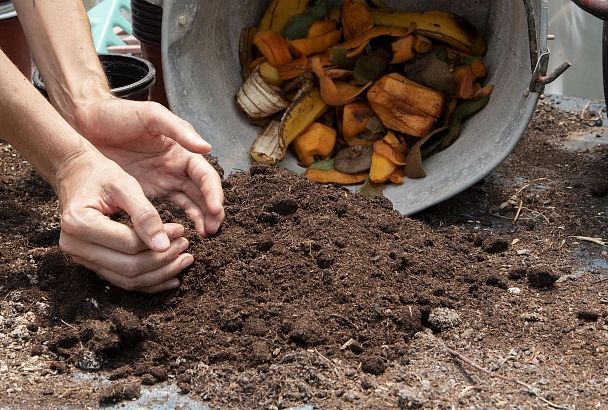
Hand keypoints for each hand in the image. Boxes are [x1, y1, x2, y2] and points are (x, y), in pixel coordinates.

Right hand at [55, 146, 192, 292]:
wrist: (76, 175)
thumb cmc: (100, 175)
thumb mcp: (124, 185)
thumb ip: (144, 214)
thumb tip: (164, 246)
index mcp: (79, 223)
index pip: (128, 244)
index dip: (160, 241)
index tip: (181, 230)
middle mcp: (74, 245)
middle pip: (128, 267)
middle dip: (163, 261)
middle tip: (186, 246)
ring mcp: (81, 258)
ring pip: (127, 279)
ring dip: (160, 274)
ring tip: (184, 260)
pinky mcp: (92, 263)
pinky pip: (123, 280)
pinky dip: (149, 282)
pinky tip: (171, 277)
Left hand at [74, 97, 223, 235]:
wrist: (86, 121)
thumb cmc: (119, 114)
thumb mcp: (151, 115)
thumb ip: (179, 130)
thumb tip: (207, 147)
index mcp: (182, 151)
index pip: (205, 175)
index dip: (213, 192)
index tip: (216, 209)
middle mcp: (177, 168)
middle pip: (202, 193)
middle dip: (211, 211)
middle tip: (213, 229)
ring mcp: (163, 181)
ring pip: (190, 204)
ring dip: (199, 219)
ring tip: (204, 235)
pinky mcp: (146, 192)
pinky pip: (168, 210)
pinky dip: (178, 221)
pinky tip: (181, 233)